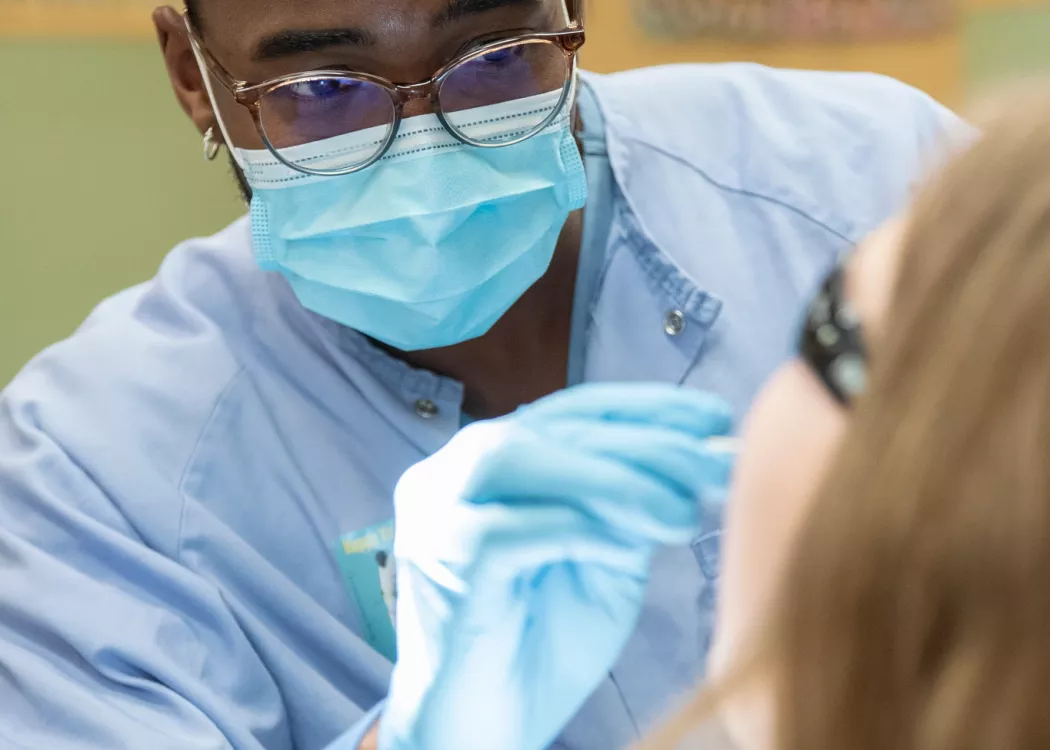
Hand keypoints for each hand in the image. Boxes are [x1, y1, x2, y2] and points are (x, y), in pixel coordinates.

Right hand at [379, 383, 734, 749]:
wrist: (485, 727)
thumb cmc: (542, 641)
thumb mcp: (603, 557)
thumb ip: (628, 505)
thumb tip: (694, 457)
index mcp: (493, 462)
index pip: (569, 410)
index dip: (644, 407)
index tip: (713, 416)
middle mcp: (452, 472)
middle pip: (549, 428)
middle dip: (643, 443)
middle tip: (715, 465)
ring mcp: (435, 513)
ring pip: (514, 457)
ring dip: (608, 477)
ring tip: (678, 511)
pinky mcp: (437, 563)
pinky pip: (502, 530)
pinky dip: (571, 529)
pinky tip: (625, 548)